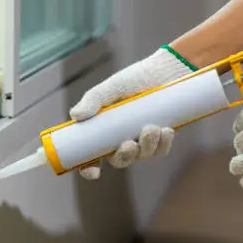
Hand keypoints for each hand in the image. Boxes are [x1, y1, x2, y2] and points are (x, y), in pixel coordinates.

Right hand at [69, 46, 194, 179]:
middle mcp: (122, 139)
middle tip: (129, 144)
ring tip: (152, 127)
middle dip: (124, 156)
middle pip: (119, 161)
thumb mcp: (112, 87)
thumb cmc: (136, 78)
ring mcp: (142, 141)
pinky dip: (163, 144)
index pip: (92, 156)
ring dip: (146, 147)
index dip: (89, 168)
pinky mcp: (161, 139)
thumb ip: (94, 99)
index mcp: (104, 131)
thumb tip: (75, 116)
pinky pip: (160, 151)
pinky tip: (166, 130)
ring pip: (142, 156)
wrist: (167, 70)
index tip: (93, 172)